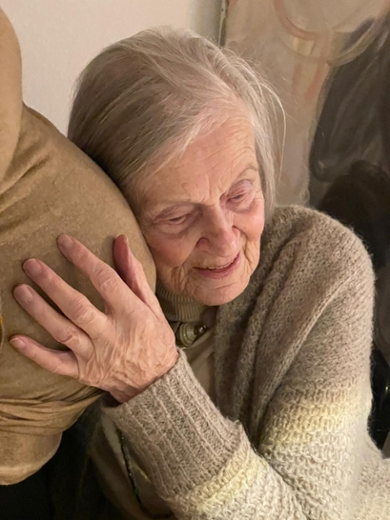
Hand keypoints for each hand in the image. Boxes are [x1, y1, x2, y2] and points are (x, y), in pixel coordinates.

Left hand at [10, 235, 177, 402]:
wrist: (154, 383)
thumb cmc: (154, 338)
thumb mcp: (152, 305)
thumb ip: (134, 274)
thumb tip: (120, 241)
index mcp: (132, 315)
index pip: (106, 281)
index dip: (84, 259)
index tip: (64, 242)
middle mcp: (112, 334)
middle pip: (77, 306)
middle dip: (52, 284)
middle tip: (31, 264)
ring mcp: (95, 355)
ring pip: (63, 331)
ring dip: (39, 310)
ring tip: (19, 290)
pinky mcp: (83, 371)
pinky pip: (56, 363)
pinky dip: (35, 353)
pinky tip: (15, 339)